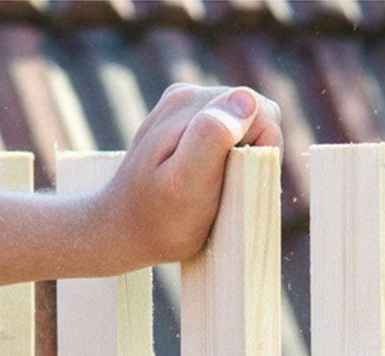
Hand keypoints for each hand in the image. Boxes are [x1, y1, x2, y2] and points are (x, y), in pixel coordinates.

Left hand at [97, 83, 282, 268]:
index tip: (241, 180)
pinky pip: (228, 130)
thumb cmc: (158, 218)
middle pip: (255, 112)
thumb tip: (246, 99)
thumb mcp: (187, 183)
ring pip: (245, 122)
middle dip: (254, 150)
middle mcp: (188, 95)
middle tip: (229, 187)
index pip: (259, 111)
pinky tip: (210, 180)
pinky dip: (230, 156)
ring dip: (243, 155)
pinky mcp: (185, 123)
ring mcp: (185, 107)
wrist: (121, 230)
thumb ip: (213, 136)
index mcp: (192, 104)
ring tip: (218, 186)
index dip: (263, 148)